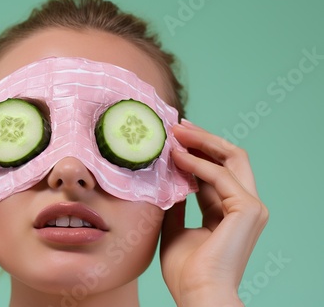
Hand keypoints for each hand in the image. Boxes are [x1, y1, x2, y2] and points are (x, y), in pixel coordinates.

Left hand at [160, 120, 268, 306]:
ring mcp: (250, 207)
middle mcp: (244, 205)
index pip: (215, 171)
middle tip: (177, 126)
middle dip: (203, 139)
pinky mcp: (248, 210)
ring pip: (232, 158)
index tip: (174, 138)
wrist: (197, 294)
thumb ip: (176, 203)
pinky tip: (177, 157)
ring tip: (175, 133)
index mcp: (228, 211)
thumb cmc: (185, 270)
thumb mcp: (175, 228)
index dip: (196, 152)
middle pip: (229, 158)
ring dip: (202, 142)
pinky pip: (221, 176)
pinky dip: (198, 164)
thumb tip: (166, 180)